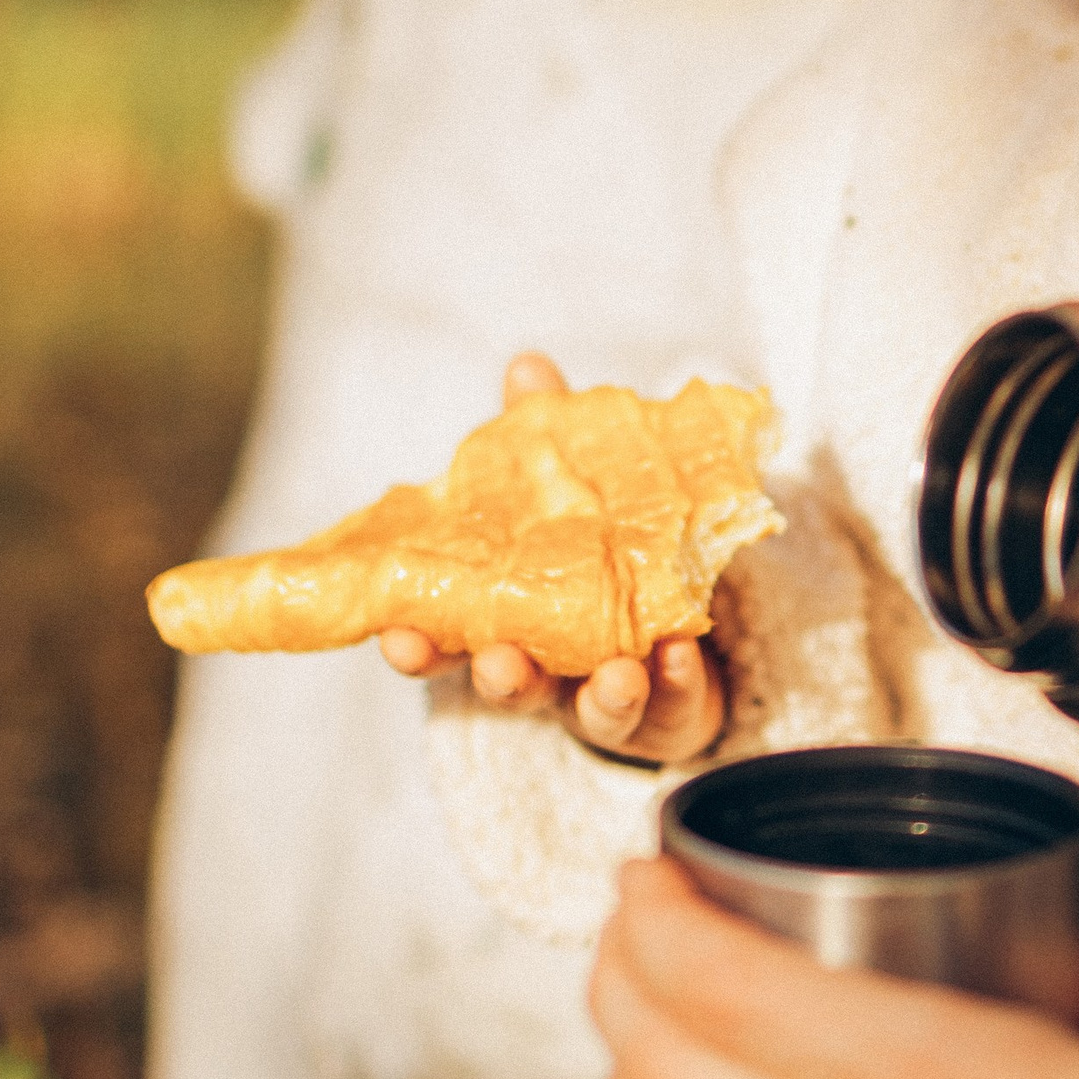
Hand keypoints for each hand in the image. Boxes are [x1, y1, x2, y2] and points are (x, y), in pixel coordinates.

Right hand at [378, 350, 727, 760]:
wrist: (682, 627)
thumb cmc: (597, 561)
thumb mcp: (568, 494)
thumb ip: (544, 441)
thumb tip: (528, 365)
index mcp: (503, 621)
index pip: (448, 640)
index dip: (418, 646)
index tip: (396, 639)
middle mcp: (547, 669)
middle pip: (511, 685)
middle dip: (502, 678)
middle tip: (499, 664)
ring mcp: (604, 695)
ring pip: (593, 712)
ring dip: (601, 697)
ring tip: (619, 674)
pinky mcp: (668, 709)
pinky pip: (669, 705)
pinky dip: (674, 681)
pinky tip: (679, 654)